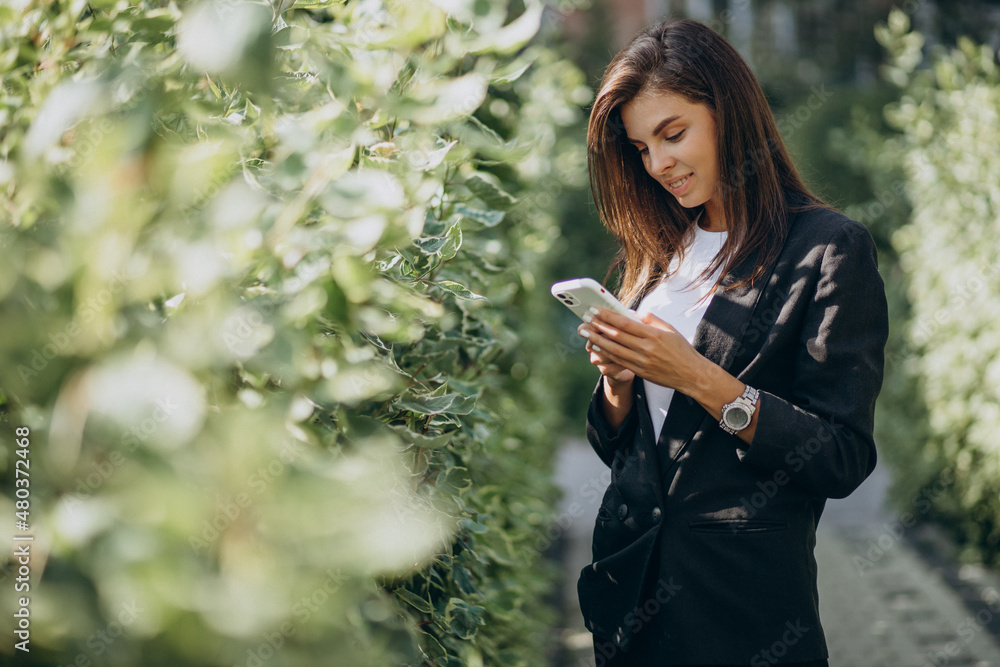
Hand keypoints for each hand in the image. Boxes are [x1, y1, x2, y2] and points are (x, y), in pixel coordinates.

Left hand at [577, 308, 707, 395]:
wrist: (691, 374)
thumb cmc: (681, 350)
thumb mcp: (669, 329)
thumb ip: (650, 319)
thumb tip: (633, 312)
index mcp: (654, 334)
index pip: (626, 323)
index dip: (608, 316)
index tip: (596, 310)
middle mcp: (646, 348)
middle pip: (617, 335)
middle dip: (598, 326)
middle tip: (585, 319)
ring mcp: (642, 361)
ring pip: (614, 349)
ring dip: (597, 340)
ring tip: (585, 332)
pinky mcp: (640, 371)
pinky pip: (619, 361)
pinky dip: (605, 353)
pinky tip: (596, 347)